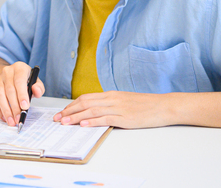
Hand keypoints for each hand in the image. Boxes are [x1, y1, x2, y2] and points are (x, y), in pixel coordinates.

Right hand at [0, 62, 43, 126]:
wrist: (13, 77)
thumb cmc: (26, 81)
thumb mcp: (36, 81)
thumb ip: (38, 87)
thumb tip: (35, 91)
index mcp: (19, 68)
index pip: (19, 81)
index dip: (22, 94)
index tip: (25, 107)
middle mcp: (7, 72)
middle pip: (9, 90)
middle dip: (14, 106)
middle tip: (19, 118)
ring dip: (6, 110)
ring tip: (11, 121)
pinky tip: (5, 118)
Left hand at [54, 91, 169, 128]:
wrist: (163, 106)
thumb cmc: (145, 105)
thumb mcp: (125, 101)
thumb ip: (110, 104)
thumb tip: (95, 112)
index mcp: (111, 94)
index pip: (86, 98)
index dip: (71, 105)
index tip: (61, 112)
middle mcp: (112, 99)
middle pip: (85, 103)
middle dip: (69, 111)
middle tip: (57, 118)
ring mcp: (119, 108)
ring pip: (92, 111)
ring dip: (76, 117)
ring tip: (65, 122)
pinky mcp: (125, 117)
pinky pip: (105, 118)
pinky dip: (92, 121)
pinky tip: (84, 124)